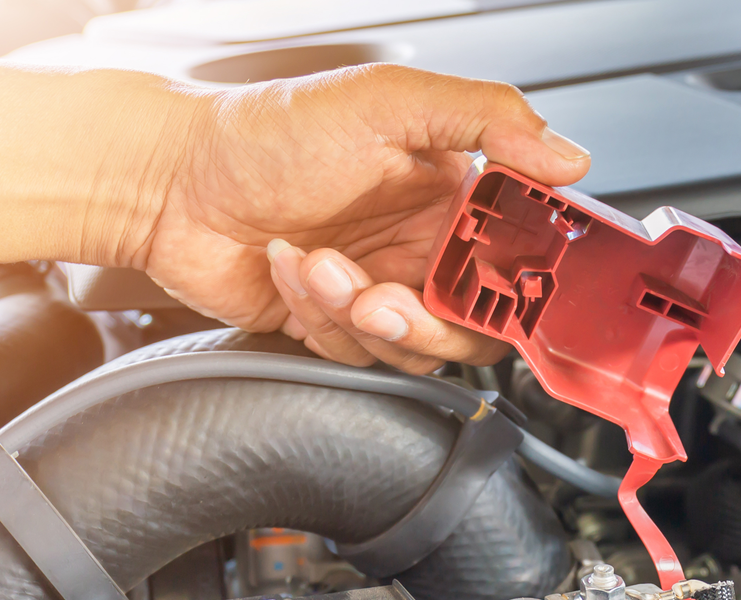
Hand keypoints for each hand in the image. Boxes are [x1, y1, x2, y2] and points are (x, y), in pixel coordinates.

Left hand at [139, 64, 590, 373]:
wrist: (172, 182)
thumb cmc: (267, 131)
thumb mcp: (387, 101)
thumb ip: (486, 118)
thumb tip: (568, 154)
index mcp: (451, 194)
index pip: (519, 260)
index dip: (512, 286)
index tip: (488, 290)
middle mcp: (423, 245)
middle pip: (473, 326)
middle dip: (423, 319)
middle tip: (378, 295)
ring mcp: (380, 288)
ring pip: (413, 349)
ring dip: (358, 316)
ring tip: (315, 266)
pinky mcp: (334, 324)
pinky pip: (355, 355)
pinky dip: (317, 319)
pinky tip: (289, 270)